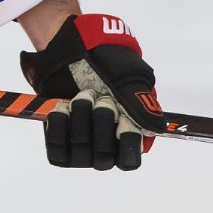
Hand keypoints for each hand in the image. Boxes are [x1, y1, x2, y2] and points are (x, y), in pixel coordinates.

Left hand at [20, 13, 162, 169]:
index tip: (122, 116)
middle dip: (100, 120)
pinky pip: (57, 149)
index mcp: (130, 137)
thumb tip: (155, 128)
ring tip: (81, 95)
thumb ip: (142, 106)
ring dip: (79, 118)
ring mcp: (82, 148)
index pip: (129, 161)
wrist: (74, 51)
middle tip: (99, 96)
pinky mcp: (59, 142)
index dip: (125, 140)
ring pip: (80, 153)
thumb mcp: (128, 80)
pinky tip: (62, 106)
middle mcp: (107, 148)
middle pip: (103, 157)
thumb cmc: (107, 66)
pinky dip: (59, 124)